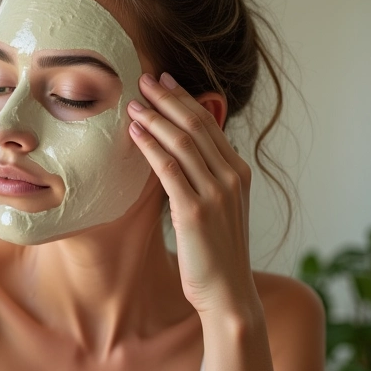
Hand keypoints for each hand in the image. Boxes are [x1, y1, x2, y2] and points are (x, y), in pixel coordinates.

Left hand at [127, 71, 257, 317]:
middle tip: (144, 79)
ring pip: (182, 142)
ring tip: (132, 102)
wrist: (227, 292)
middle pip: (197, 125)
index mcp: (238, 173)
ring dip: (155, 118)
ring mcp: (215, 193)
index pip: (210, 125)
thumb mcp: (217, 208)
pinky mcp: (194, 211)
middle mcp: (231, 177)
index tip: (163, 81)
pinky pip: (169, 169)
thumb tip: (176, 155)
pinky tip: (134, 133)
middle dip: (168, 98)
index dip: (185, 99)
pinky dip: (150, 147)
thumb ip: (203, 179)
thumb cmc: (215, 252)